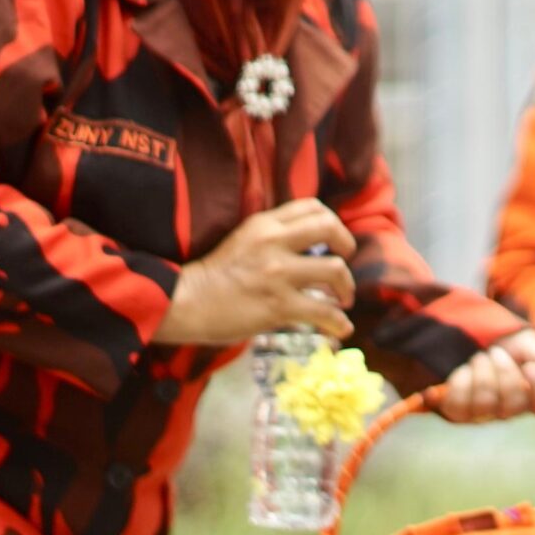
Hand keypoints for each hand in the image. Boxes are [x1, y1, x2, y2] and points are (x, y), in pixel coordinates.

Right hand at [155, 199, 356, 345]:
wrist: (186, 302)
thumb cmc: (215, 275)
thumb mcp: (244, 240)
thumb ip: (274, 236)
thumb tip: (310, 244)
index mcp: (264, 224)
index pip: (312, 207)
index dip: (333, 222)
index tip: (334, 240)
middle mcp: (273, 243)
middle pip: (330, 228)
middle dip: (347, 245)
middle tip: (344, 262)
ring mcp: (278, 274)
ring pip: (335, 270)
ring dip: (346, 287)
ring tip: (342, 300)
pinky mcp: (279, 305)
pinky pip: (323, 312)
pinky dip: (338, 322)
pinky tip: (340, 327)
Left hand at [435, 329, 534, 422]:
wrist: (472, 340)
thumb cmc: (507, 346)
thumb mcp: (528, 344)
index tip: (531, 366)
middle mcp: (513, 411)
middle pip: (514, 405)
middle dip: (504, 372)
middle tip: (496, 352)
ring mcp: (486, 415)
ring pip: (485, 403)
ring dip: (481, 371)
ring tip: (480, 357)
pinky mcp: (460, 414)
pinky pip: (460, 405)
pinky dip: (461, 380)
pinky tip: (465, 371)